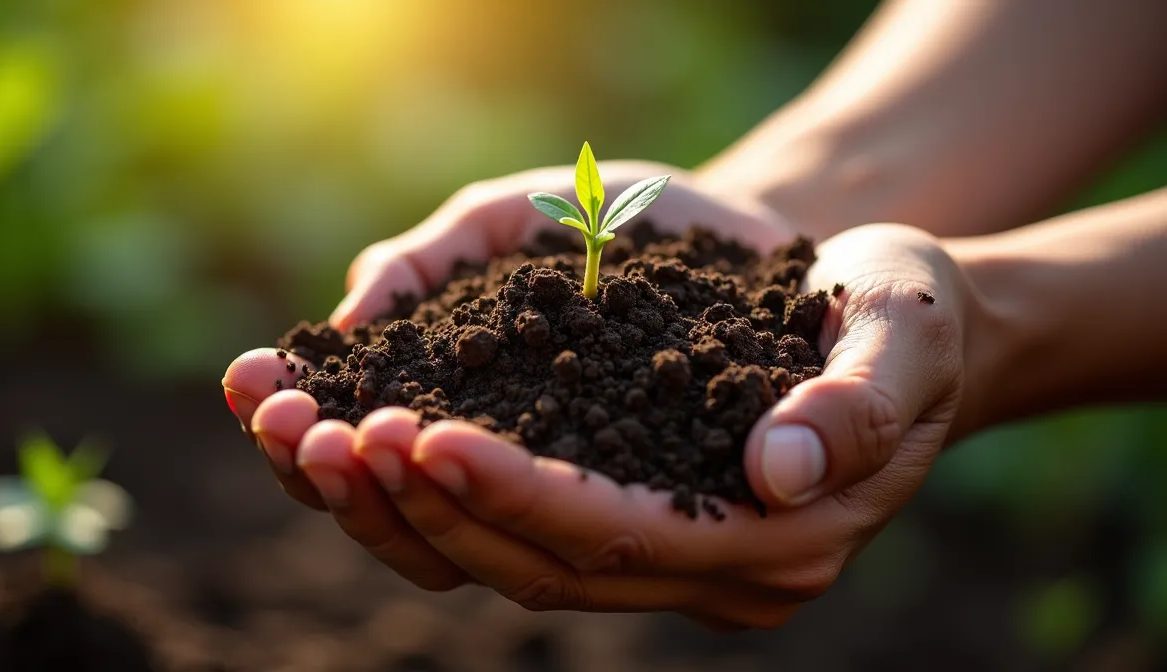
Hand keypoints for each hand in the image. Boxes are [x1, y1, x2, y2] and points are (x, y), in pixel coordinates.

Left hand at [226, 169, 981, 627]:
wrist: (899, 324)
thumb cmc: (904, 310)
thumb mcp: (904, 332)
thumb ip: (856, 406)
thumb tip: (780, 472)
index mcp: (778, 539)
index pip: (623, 534)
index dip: (520, 494)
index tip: (425, 434)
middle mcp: (714, 572)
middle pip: (543, 566)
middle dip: (431, 505)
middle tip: (334, 436)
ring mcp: (669, 560)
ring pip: (509, 561)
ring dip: (404, 507)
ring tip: (312, 438)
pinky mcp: (631, 527)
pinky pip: (512, 526)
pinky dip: (432, 488)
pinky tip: (361, 435)